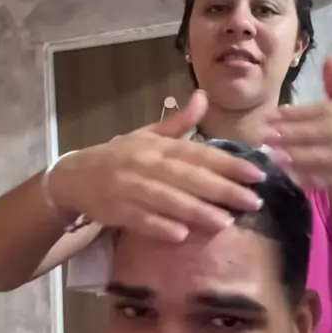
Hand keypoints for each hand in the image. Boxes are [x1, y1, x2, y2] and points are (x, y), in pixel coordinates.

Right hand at [48, 91, 264, 241]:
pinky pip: (140, 219)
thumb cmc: (120, 157)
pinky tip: (181, 235)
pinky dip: (159, 226)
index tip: (257, 174)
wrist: (75, 176)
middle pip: (189, 177)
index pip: (200, 153)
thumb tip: (203, 97)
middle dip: (223, 190)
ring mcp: (130, 187)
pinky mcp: (116, 210)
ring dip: (196, 211)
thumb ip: (179, 124)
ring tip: (225, 222)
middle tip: (253, 202)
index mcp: (158, 146)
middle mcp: (147, 164)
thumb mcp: (147, 135)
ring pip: (167, 199)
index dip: (229, 163)